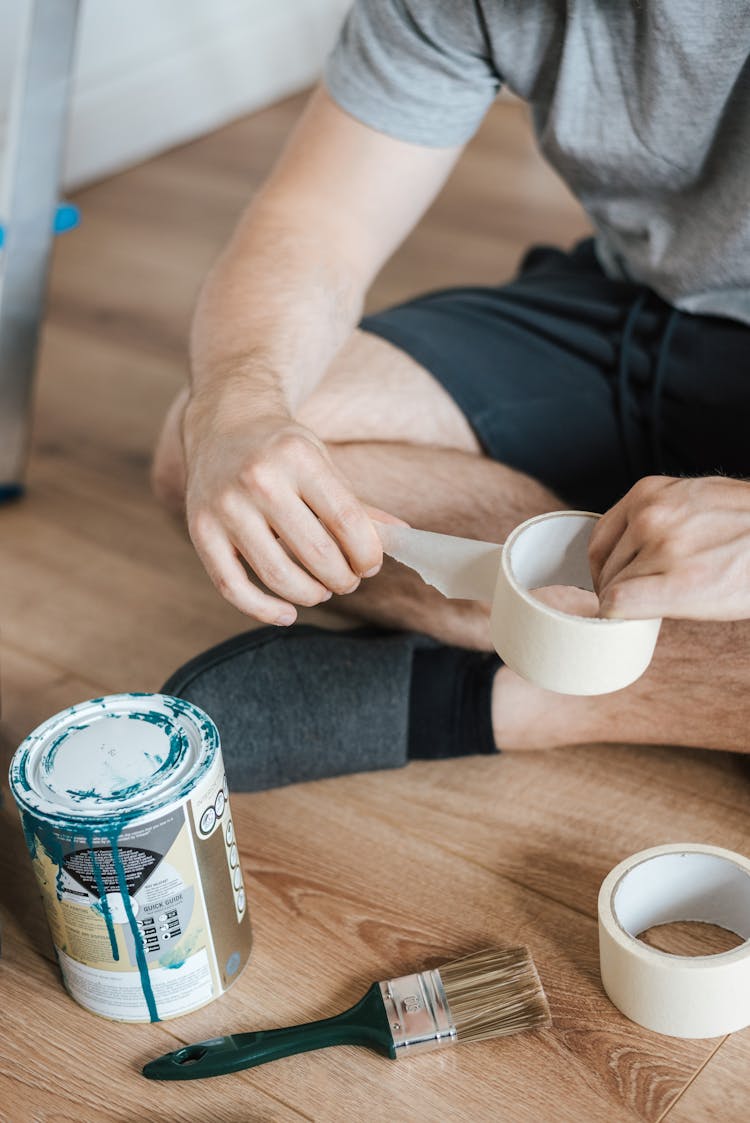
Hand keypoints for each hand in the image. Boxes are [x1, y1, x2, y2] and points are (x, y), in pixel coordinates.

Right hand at [183, 395, 400, 624]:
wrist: (225, 422)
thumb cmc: (284, 450)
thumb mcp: (324, 463)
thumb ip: (358, 505)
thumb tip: (402, 539)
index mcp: (297, 457)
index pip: (347, 522)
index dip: (368, 555)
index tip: (370, 564)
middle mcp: (258, 480)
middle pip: (317, 555)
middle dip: (343, 579)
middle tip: (347, 579)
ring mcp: (224, 507)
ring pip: (278, 577)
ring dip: (311, 595)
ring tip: (322, 590)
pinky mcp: (200, 530)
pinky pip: (232, 588)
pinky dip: (263, 610)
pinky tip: (287, 613)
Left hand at [588, 475, 749, 620]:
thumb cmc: (747, 526)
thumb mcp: (694, 500)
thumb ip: (657, 514)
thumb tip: (625, 549)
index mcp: (648, 492)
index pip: (599, 539)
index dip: (605, 569)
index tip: (617, 584)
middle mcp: (650, 515)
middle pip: (605, 568)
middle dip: (620, 587)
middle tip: (648, 599)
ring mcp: (663, 546)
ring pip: (612, 588)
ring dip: (631, 603)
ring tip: (665, 603)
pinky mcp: (678, 582)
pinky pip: (619, 604)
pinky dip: (620, 616)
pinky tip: (641, 619)